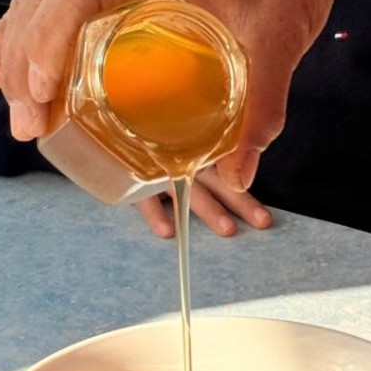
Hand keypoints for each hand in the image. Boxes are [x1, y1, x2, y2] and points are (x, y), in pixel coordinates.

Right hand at [0, 0, 370, 190]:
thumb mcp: (283, 36)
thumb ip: (264, 103)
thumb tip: (239, 177)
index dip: (48, 39)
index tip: (43, 95)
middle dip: (25, 63)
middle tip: (27, 129)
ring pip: (45, 0)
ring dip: (20, 53)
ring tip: (18, 116)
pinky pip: (62, 4)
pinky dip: (33, 38)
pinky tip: (8, 74)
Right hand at [135, 168, 272, 238]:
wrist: (106, 139)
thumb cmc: (145, 159)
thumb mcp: (173, 167)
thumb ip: (197, 181)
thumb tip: (224, 204)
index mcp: (196, 159)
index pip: (227, 179)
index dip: (246, 200)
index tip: (265, 221)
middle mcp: (182, 162)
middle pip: (216, 182)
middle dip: (238, 203)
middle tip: (260, 221)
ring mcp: (159, 167)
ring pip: (188, 188)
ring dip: (208, 208)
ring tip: (227, 228)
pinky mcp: (133, 175)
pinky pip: (145, 196)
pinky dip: (156, 213)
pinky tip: (167, 231)